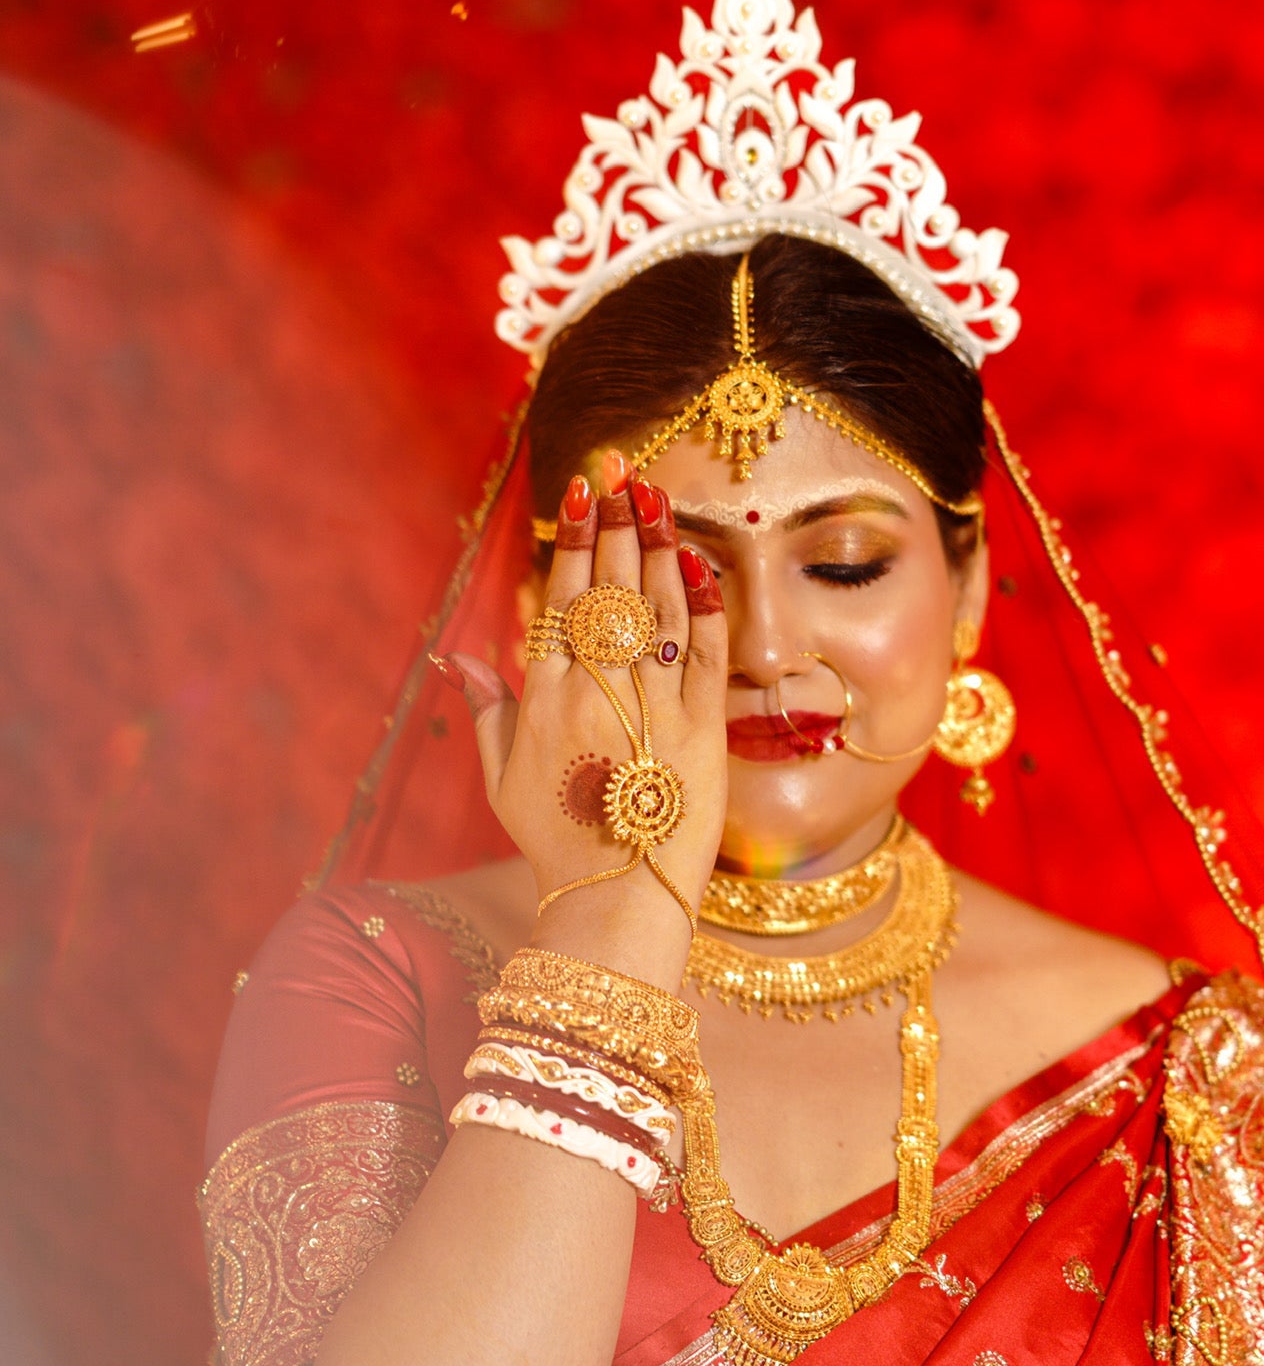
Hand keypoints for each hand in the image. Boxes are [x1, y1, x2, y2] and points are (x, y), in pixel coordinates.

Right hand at [445, 454, 726, 983]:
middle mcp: (594, 695)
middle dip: (613, 522)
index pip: (559, 601)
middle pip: (607, 590)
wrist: (615, 900)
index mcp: (543, 700)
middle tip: (620, 465)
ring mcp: (650, 711)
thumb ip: (484, 711)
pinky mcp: (700, 732)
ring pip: (655, 610)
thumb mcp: (501, 780)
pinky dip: (703, 606)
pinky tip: (699, 562)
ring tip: (655, 495)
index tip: (579, 491)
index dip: (572, 541)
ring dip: (656, 546)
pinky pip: (705, 655)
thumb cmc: (556, 841)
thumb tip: (456, 657)